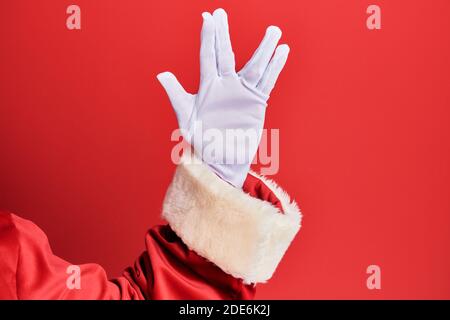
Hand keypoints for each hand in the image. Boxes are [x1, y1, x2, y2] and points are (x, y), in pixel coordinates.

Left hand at [157, 8, 288, 187]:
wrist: (219, 158)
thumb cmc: (201, 139)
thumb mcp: (186, 117)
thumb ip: (177, 94)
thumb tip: (161, 74)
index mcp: (207, 86)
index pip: (208, 56)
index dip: (209, 37)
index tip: (208, 17)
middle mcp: (226, 85)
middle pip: (227, 54)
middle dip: (225, 35)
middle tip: (223, 13)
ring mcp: (242, 92)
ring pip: (255, 65)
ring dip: (264, 48)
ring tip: (273, 30)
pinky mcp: (256, 102)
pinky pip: (267, 81)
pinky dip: (275, 67)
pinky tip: (282, 52)